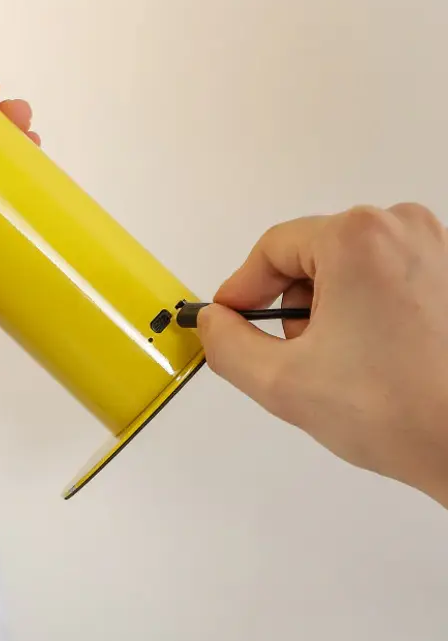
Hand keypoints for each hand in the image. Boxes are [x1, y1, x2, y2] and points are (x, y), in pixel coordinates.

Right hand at [199, 204, 447, 506]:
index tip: (233, 318)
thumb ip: (227, 345)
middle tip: (304, 355)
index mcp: (357, 238)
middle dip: (296, 304)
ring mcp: (438, 248)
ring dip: (335, 309)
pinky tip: (385, 358)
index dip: (244, 288)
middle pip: (313, 254)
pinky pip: (391, 276)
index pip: (272, 248)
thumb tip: (214, 323)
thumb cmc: (408, 412)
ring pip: (352, 267)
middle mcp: (401, 228)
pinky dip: (374, 310)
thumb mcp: (283, 383)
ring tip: (352, 362)